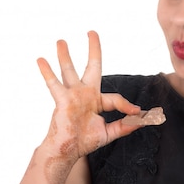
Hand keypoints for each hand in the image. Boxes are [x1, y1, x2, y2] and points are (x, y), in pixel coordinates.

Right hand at [36, 31, 142, 162]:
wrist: (67, 151)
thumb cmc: (85, 142)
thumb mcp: (109, 133)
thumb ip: (126, 126)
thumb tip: (143, 119)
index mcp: (97, 101)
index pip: (116, 99)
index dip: (127, 106)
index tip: (137, 112)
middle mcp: (85, 94)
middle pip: (92, 66)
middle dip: (93, 50)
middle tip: (91, 32)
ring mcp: (73, 95)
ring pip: (69, 71)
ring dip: (65, 56)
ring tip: (61, 41)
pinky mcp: (62, 100)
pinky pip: (54, 84)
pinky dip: (47, 72)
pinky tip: (40, 59)